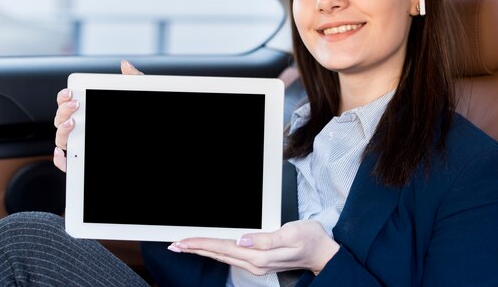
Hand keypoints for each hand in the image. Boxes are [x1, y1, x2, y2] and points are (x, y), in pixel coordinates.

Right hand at [52, 60, 142, 171]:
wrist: (150, 140)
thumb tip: (125, 65)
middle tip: (75, 105)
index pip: (67, 103)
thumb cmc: (136, 114)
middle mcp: (81, 127)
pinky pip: (66, 163)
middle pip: (60, 119)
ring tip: (73, 123)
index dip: (64, 97)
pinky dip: (60, 159)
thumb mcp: (134, 96)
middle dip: (62, 110)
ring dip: (61, 130)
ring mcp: (80, 144)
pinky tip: (64, 152)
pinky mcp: (82, 161)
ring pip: (61, 139)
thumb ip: (132, 80)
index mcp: (87, 110)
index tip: (70, 92)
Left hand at [167, 220, 339, 275]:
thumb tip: (243, 240)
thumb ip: (267, 239)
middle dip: (195, 248)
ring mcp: (256, 264)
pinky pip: (230, 256)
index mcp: (260, 255)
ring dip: (203, 250)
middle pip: (218, 254)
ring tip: (186, 246)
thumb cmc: (310, 239)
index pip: (223, 247)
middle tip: (175, 244)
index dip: (202, 244)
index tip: (183, 241)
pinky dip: (216, 251)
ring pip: (222, 256)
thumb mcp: (292, 234)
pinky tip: (210, 248)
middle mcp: (255, 263)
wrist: (322, 252)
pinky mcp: (259, 262)